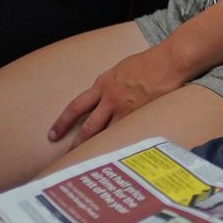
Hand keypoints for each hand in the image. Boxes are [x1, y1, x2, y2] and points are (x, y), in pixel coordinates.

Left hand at [48, 44, 189, 146]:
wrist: (169, 61)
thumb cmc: (150, 61)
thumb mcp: (122, 68)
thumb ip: (111, 83)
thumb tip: (106, 95)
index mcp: (103, 84)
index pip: (76, 106)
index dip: (63, 121)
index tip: (53, 134)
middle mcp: (109, 97)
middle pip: (87, 125)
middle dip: (75, 142)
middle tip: (67, 156)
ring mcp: (124, 108)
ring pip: (104, 133)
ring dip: (95, 147)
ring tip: (89, 162)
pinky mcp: (139, 115)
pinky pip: (124, 134)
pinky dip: (118, 144)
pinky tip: (114, 155)